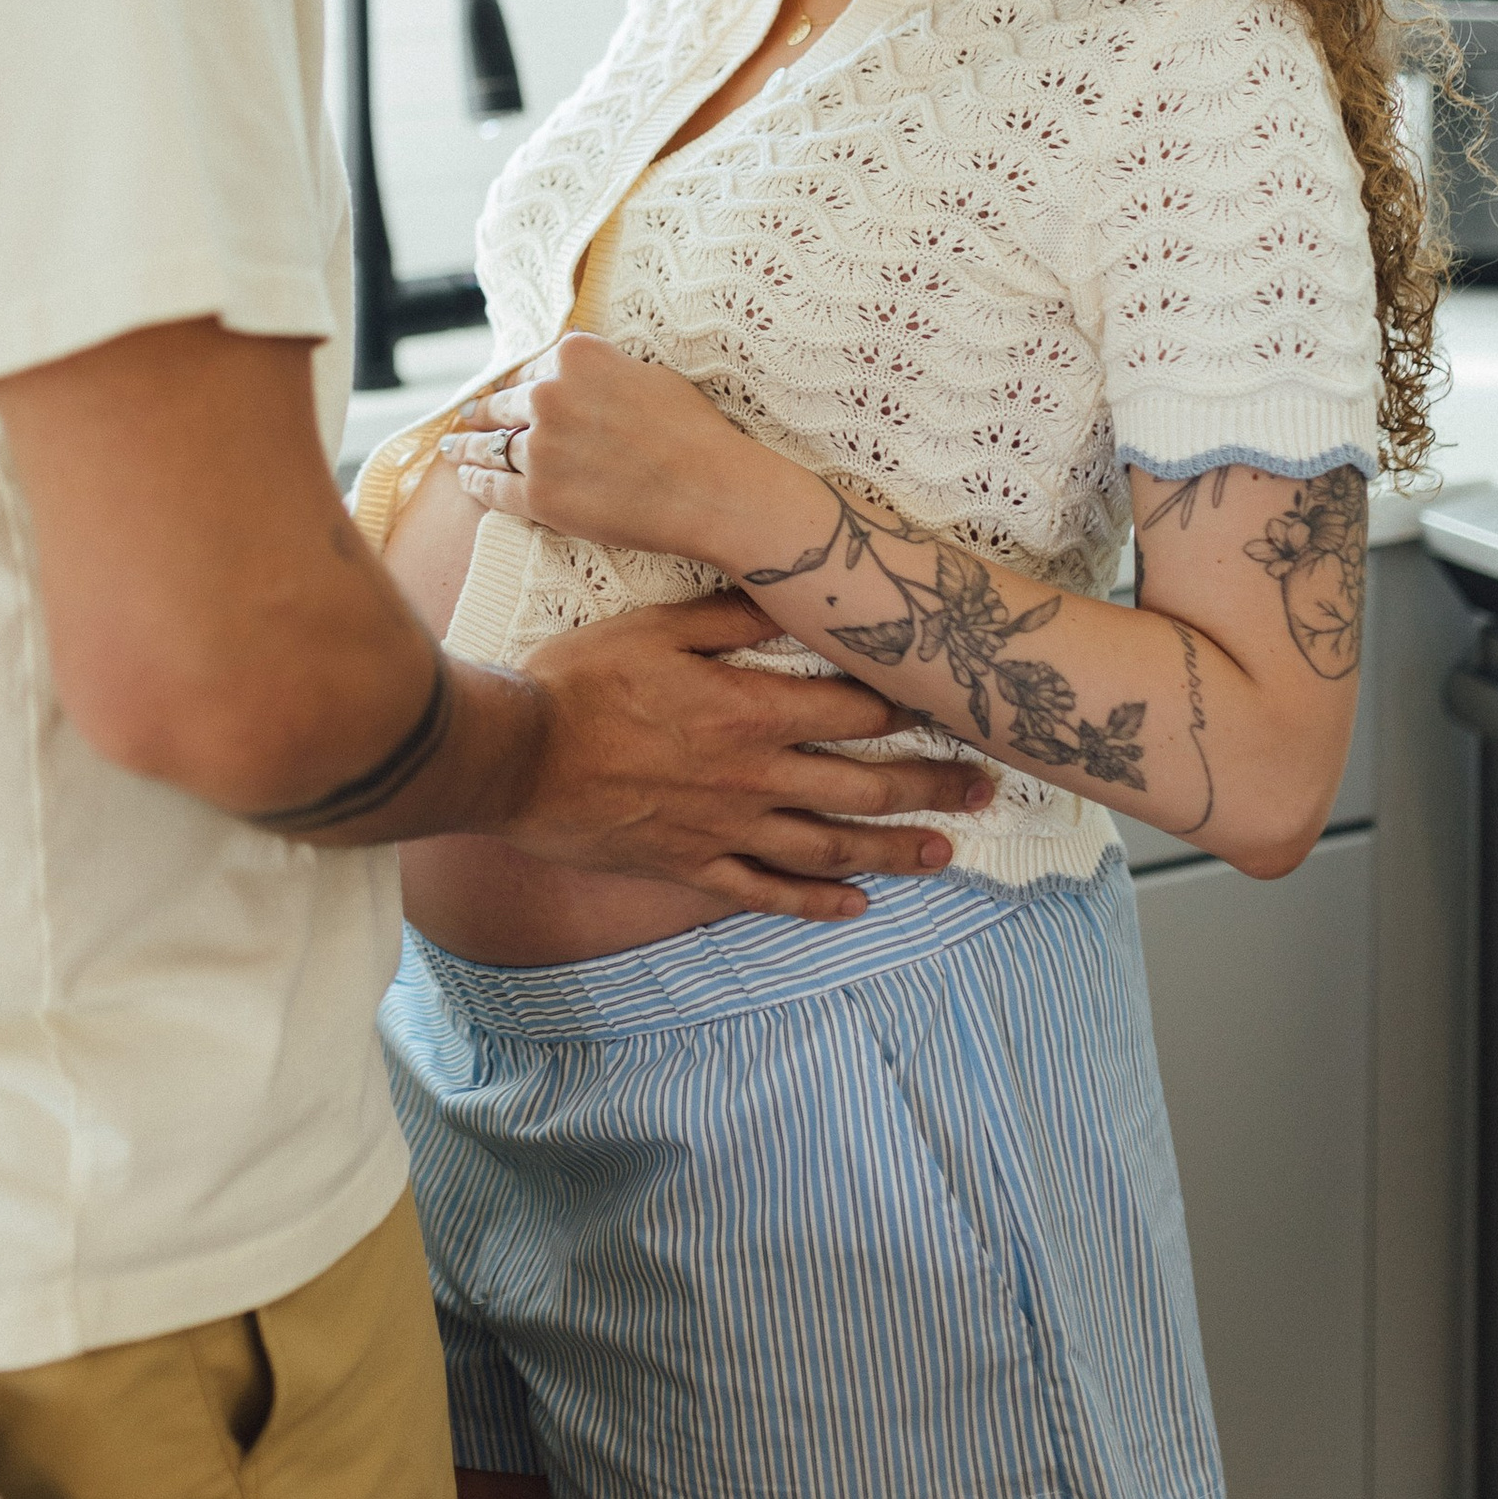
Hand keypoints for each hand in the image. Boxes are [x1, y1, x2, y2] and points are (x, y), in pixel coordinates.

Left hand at [441, 334, 746, 561]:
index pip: (530, 368)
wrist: (710, 489)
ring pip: (489, 446)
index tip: (500, 391)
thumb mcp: (647, 374)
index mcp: (576, 356)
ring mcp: (540, 447)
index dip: (515, 384)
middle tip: (465, 417)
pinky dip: (476, 484)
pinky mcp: (539, 496)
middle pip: (502, 404)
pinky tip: (466, 481)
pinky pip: (494, 488)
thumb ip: (602, 370)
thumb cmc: (692, 431)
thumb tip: (578, 372)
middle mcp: (548, 394)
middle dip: (482, 411)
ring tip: (453, 449)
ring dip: (467, 448)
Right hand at [506, 591, 995, 920]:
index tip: (954, 709)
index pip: (856, 713)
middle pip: (864, 785)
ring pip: (830, 847)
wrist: (513, 758)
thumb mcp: (655, 626)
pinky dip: (815, 904)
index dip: (911, 711)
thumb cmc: (579, 682)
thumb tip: (793, 591)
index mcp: (751, 711)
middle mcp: (753, 776)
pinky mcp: (691, 865)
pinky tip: (855, 907)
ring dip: (894, 850)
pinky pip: (766, 892)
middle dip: (931, 787)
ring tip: (945, 853)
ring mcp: (726, 828)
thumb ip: (732, 615)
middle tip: (984, 791)